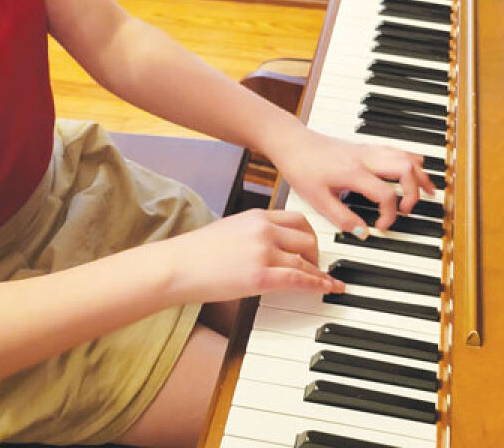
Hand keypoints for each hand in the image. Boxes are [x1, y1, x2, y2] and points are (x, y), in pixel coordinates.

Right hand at [164, 209, 342, 303]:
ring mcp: (264, 251)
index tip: (314, 246)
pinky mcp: (261, 275)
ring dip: (319, 272)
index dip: (311, 235)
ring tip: (326, 281)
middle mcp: (264, 229)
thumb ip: (252, 233)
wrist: (176, 266)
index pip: (297, 219)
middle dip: (317, 253)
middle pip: (307, 237)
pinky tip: (326, 289)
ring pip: (306, 259)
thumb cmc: (195, 253)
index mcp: (257, 216)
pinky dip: (318, 284)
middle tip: (318, 266)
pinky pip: (299, 279)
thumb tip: (267, 246)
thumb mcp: (229, 230)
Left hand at [266, 127, 436, 235]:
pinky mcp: (366, 147)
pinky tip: (415, 169)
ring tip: (429, 191)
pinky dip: (411, 161)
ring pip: (405, 156)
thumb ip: (342, 218)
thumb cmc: (302, 167)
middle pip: (405, 169)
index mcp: (354, 172)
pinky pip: (397, 150)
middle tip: (408, 209)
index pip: (386, 194)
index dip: (389, 214)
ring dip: (419, 174)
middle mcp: (366, 158)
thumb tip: (363, 232)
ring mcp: (368, 150)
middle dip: (414, 191)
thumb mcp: (317, 199)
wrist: (292, 143)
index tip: (381, 226)